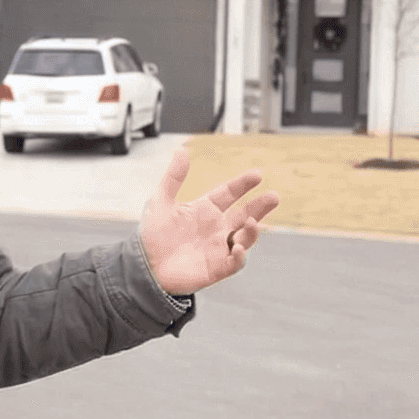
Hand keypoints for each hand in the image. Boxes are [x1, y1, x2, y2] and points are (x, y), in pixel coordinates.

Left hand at [138, 146, 278, 295]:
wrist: (144, 267)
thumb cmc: (152, 235)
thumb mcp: (161, 202)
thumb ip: (173, 177)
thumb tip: (182, 150)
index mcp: (205, 209)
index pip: (229, 193)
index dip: (243, 184)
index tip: (257, 175)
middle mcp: (216, 227)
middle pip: (245, 214)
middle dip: (260, 206)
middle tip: (273, 197)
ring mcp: (218, 248)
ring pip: (244, 237)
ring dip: (252, 230)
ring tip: (251, 222)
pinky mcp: (216, 268)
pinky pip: (234, 262)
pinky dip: (240, 257)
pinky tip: (238, 249)